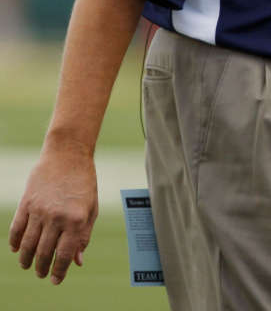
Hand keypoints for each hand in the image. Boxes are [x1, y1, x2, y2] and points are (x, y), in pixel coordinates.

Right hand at [8, 146, 98, 284]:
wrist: (68, 154)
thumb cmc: (84, 182)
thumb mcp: (91, 208)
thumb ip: (84, 235)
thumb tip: (78, 262)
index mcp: (77, 219)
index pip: (65, 254)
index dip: (60, 271)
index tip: (56, 280)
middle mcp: (57, 217)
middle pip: (45, 252)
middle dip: (43, 268)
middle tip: (42, 275)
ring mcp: (40, 210)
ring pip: (28, 244)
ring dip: (27, 259)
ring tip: (28, 266)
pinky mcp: (26, 203)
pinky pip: (17, 229)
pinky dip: (15, 242)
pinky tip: (17, 250)